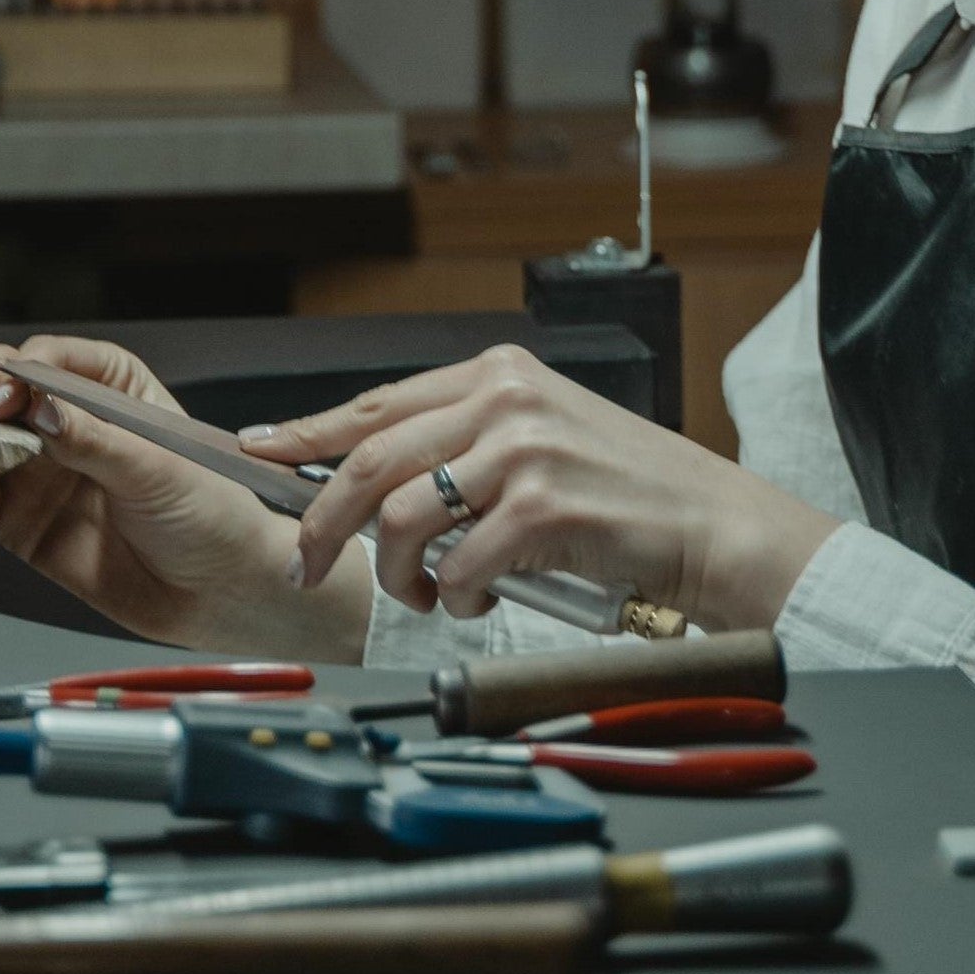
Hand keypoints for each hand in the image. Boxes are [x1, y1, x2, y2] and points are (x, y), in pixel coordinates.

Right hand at [0, 335, 373, 661]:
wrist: (220, 592)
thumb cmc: (213, 514)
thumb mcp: (158, 467)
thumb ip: (92, 440)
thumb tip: (38, 411)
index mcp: (110, 386)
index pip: (49, 360)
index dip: (18, 370)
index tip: (5, 392)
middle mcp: (68, 421)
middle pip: (1, 390)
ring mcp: (41, 470)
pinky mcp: (20, 518)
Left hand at [240, 344, 839, 632]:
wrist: (713, 526)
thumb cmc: (629, 493)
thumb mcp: (541, 438)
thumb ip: (465, 443)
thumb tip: (374, 480)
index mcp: (498, 374)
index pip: (376, 404)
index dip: (308, 433)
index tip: (261, 453)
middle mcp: (506, 400)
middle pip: (370, 459)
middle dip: (324, 521)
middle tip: (308, 562)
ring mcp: (525, 450)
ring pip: (401, 516)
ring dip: (395, 572)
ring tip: (423, 593)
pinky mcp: (544, 508)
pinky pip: (457, 564)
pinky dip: (454, 596)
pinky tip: (474, 599)